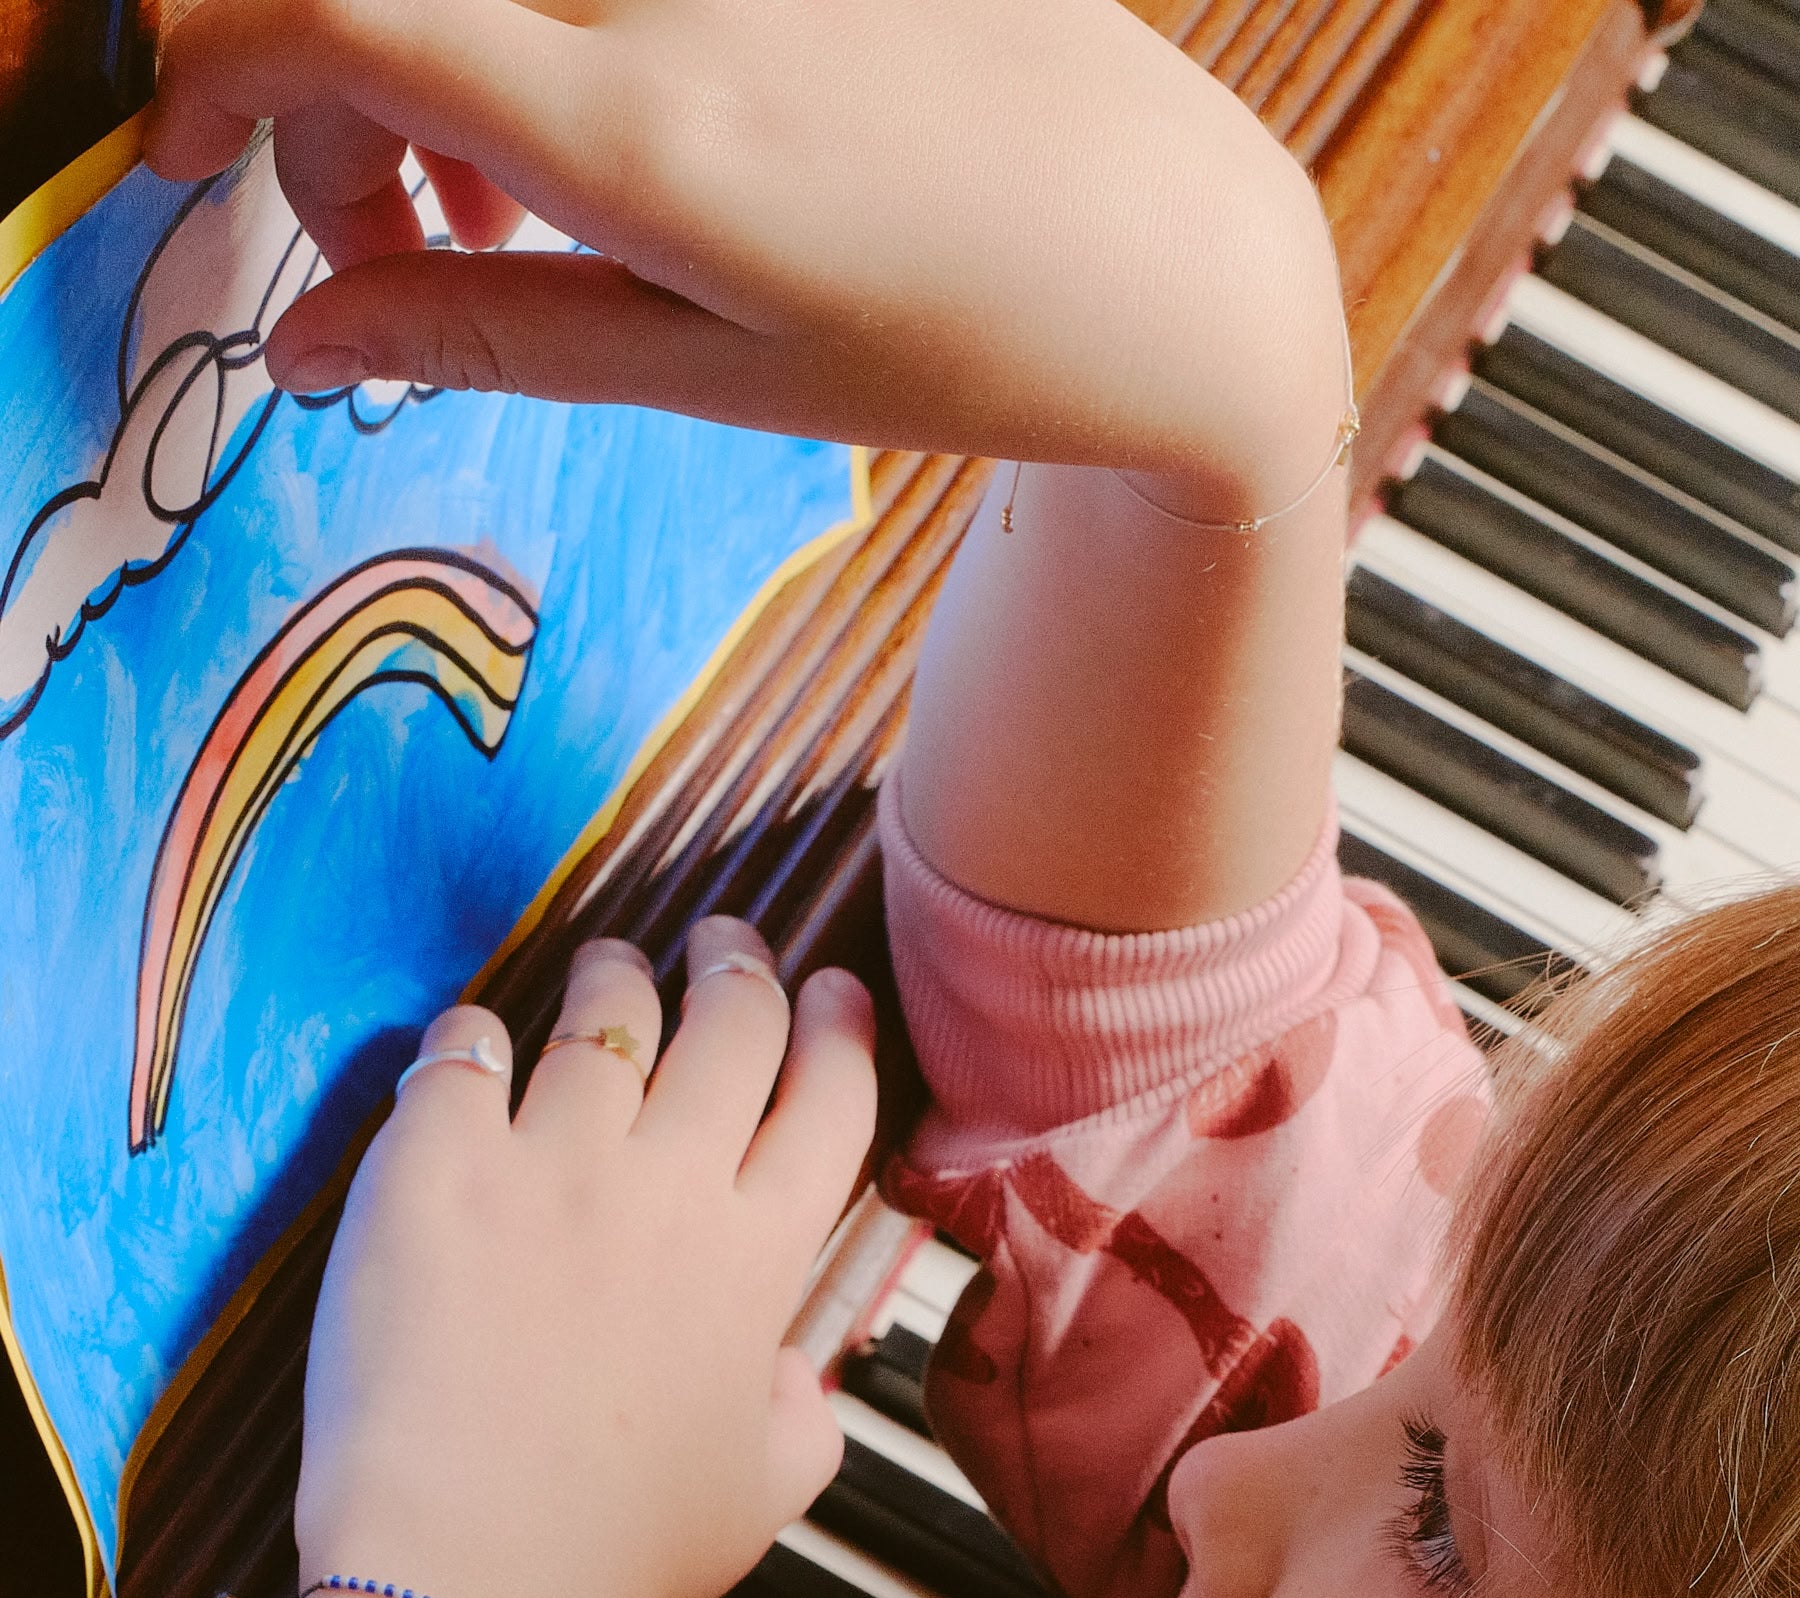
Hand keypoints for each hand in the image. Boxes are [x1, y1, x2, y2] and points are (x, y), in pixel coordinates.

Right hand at [144, 0, 1346, 502]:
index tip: (170, 159)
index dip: (199, 65)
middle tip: (388, 239)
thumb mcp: (713, 376)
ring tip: (510, 203)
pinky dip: (534, 33)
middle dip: (311, 94)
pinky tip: (603, 122)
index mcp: (646, 129)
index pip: (327, 10)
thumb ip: (486, 334)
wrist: (1168, 248)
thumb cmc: (957, 343)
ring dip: (427, 60)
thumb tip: (300, 336)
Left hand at [294, 921, 876, 1597]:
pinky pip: (465, 1050)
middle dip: (737, 964)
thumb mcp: (768, 1492)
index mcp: (759, 1255)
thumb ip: (801, 1413)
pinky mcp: (435, 1165)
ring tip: (608, 972)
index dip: (838, 1027)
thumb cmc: (627, 1552)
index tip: (830, 991)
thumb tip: (788, 1371)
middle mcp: (670, 1181)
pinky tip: (470, 1050)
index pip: (830, 1096)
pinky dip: (474, 1037)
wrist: (476, 1574)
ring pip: (606, 1014)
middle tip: (722, 945)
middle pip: (731, 1022)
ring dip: (616, 980)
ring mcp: (552, 1160)